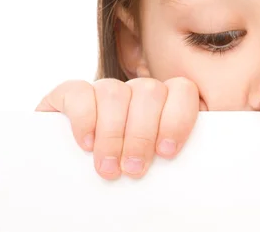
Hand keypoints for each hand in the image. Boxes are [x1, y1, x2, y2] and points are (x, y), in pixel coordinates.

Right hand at [35, 77, 199, 179]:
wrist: (75, 170)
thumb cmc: (130, 166)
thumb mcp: (156, 160)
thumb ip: (171, 152)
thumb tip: (189, 169)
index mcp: (165, 100)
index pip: (182, 90)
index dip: (177, 118)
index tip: (167, 152)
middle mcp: (136, 90)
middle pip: (149, 92)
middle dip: (142, 134)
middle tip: (134, 169)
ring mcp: (104, 89)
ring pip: (115, 92)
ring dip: (113, 133)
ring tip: (110, 168)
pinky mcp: (69, 94)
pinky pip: (78, 91)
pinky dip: (84, 119)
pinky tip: (87, 144)